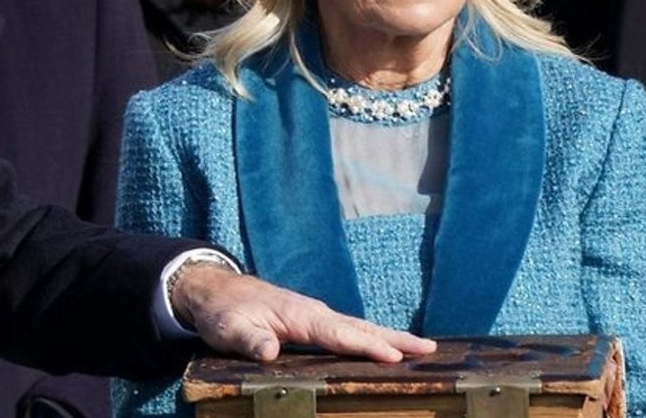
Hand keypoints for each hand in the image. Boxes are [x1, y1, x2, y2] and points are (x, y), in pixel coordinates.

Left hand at [171, 263, 436, 361]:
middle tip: (430, 349)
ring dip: (389, 338)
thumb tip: (269, 352)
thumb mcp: (229, 329)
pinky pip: (348, 331)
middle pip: (360, 327)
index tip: (396, 356)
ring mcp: (315, 316)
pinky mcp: (312, 322)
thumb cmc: (223, 311)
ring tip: (421, 349)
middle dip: (395, 338)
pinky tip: (384, 348)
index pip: (339, 334)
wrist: (215, 291)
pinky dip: (371, 338)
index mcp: (300, 316)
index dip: (367, 346)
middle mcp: (314, 313)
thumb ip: (250, 340)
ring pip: (358, 327)